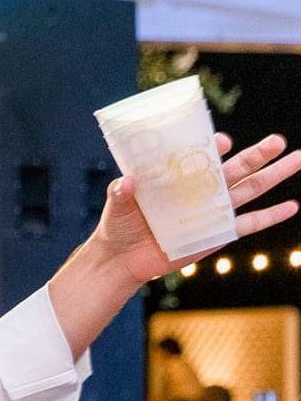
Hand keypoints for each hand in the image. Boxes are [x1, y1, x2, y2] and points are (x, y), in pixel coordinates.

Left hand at [92, 131, 300, 289]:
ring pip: (249, 189)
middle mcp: (200, 189)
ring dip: (274, 175)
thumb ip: (121, 191)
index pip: (201, 155)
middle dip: (257, 155)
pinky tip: (292, 206)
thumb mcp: (117, 205)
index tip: (220, 142)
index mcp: (179, 175)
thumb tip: (127, 180)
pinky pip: (249, 223)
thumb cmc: (119, 226)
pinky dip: (271, 216)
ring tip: (297, 158)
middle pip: (235, 168)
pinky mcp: (218, 233)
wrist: (122, 259)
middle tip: (278, 141)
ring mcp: (212, 211)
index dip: (213, 147)